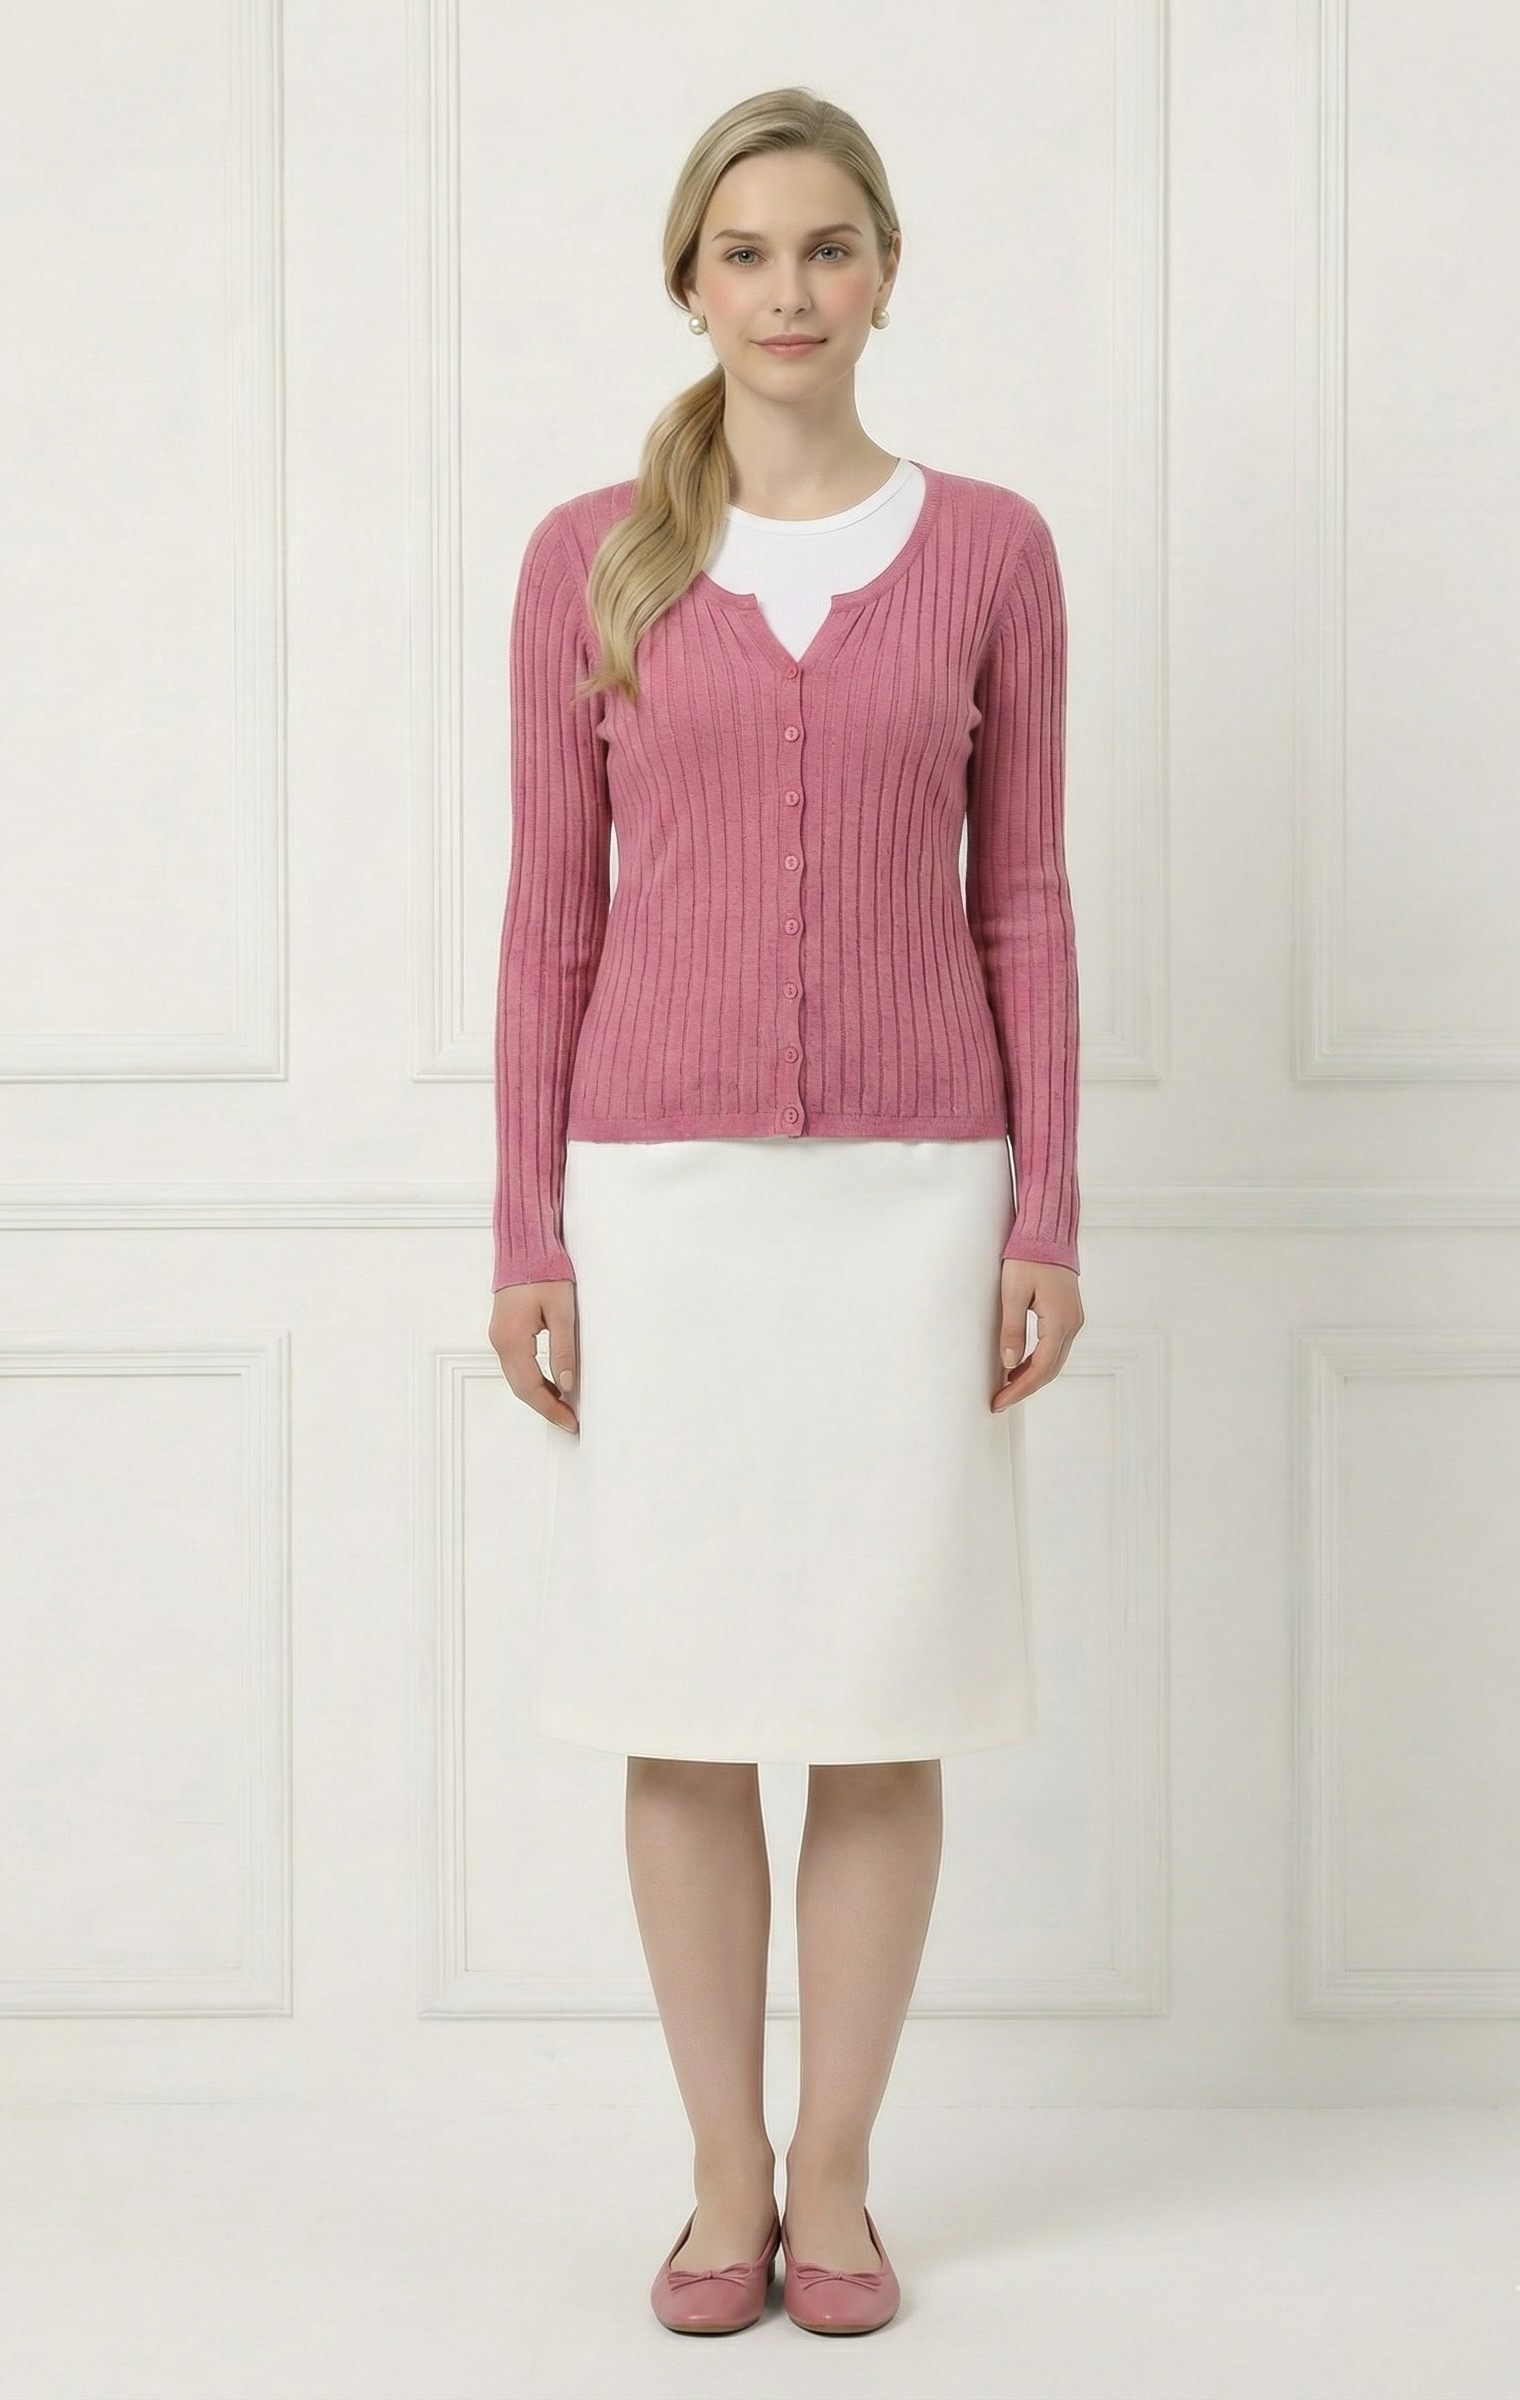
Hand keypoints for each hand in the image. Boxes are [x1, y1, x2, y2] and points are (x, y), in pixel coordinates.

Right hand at [488, 1279, 579, 1431]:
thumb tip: (567, 1385)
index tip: (570, 1422)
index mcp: (512, 1340)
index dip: (551, 1408)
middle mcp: (500, 1342)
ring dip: (538, 1395)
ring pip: (517, 1378)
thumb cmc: (545, 1273)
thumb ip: (563, 1350)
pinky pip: (516, 1365)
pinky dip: (532, 1380)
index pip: (530, 1387)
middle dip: (545, 1407)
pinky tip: (551, 1384)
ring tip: (564, 1406)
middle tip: (569, 1421)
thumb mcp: (562, 1312)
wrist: (525, 1247)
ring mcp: (499, 1337)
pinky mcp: (504, 1332)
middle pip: (520, 1388)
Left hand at [992, 1259, 1081, 1410]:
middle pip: (1050, 1370)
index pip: (1040, 1369)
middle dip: (1025, 1388)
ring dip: (1032, 1376)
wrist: (1048, 1233)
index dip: (1019, 1389)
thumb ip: (1012, 1330)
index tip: (999, 1401)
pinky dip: (1038, 1361)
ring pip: (1054, 1360)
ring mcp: (1073, 1319)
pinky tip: (1020, 1365)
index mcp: (1059, 1321)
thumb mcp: (1012, 1293)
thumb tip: (1009, 1364)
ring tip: (1006, 1387)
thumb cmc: (1028, 1258)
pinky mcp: (1069, 1314)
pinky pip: (1055, 1347)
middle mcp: (1072, 1324)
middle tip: (1000, 1401)